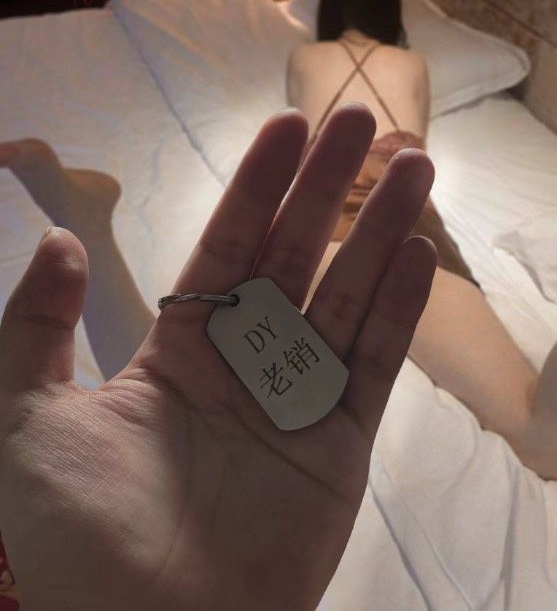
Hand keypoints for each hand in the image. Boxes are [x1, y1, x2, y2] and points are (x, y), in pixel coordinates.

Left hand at [0, 104, 435, 610]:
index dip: (258, 185)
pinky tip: (418, 255)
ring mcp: (297, 403)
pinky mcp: (339, 450)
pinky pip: (374, 367)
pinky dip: (399, 312)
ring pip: (347, 298)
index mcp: (178, 347)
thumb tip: (59, 237)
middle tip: (361, 121)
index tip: (289, 126)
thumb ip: (37, 325)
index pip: (227, 244)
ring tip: (415, 167)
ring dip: (381, 232)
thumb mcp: (24, 418)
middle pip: (297, 256)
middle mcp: (244, 363)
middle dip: (329, 187)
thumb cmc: (61, 534)